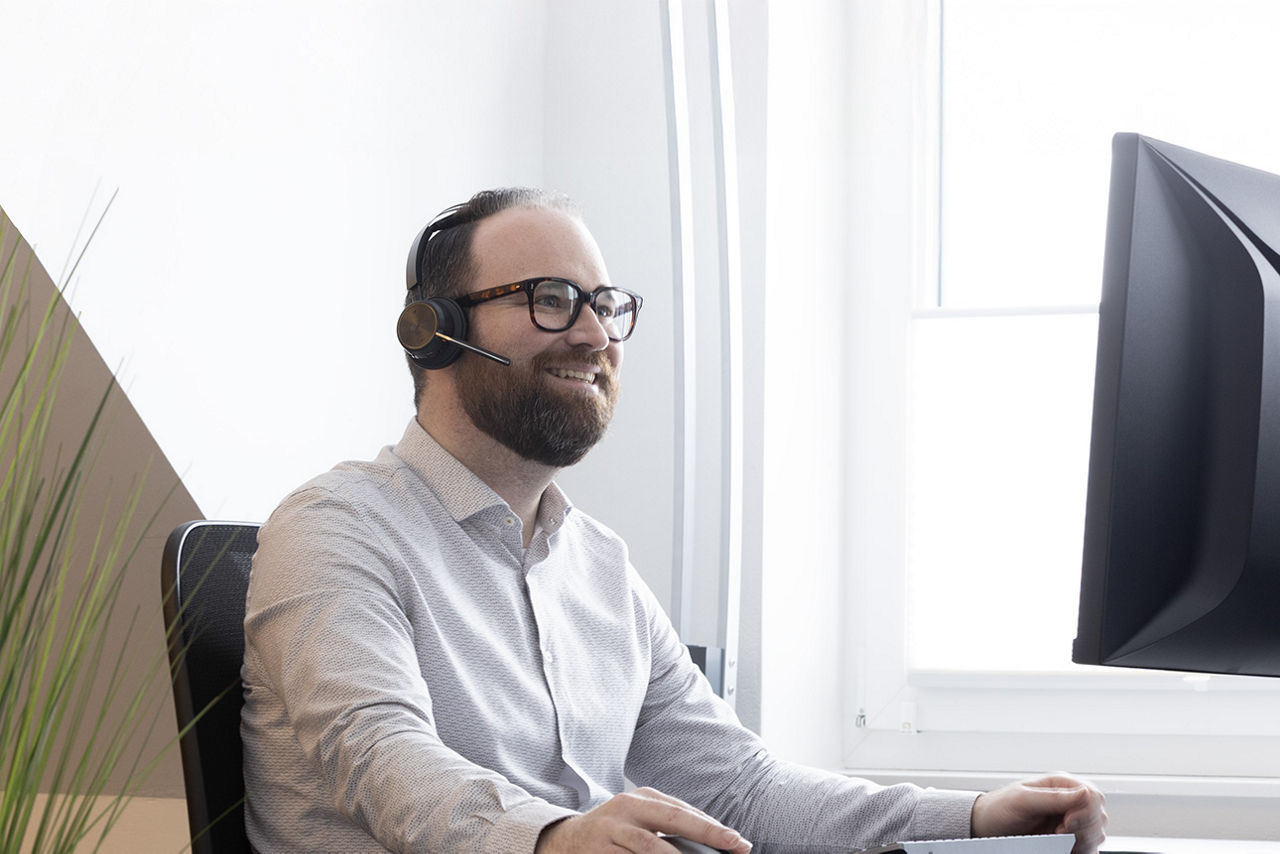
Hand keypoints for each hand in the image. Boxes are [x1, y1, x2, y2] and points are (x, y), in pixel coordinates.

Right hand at [535, 787, 751, 853]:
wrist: (563, 842)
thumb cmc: (613, 833)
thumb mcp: (639, 821)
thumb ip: (669, 828)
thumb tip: (713, 843)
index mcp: (641, 798)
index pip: (684, 812)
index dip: (714, 828)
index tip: (740, 843)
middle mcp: (626, 809)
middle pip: (672, 821)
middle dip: (706, 834)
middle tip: (734, 846)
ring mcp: (610, 832)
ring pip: (651, 847)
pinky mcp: (598, 852)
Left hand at [970, 774, 1106, 853]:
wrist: (987, 827)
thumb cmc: (1000, 808)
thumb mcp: (1023, 800)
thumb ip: (1054, 797)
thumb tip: (1085, 792)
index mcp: (1061, 784)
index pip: (1093, 796)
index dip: (1085, 812)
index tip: (1066, 823)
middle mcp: (1070, 800)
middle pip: (1098, 816)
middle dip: (1083, 829)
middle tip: (1057, 833)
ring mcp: (1071, 820)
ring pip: (1096, 833)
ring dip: (1082, 841)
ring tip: (1055, 840)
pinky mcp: (1069, 838)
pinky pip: (1088, 846)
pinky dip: (1081, 850)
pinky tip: (1065, 848)